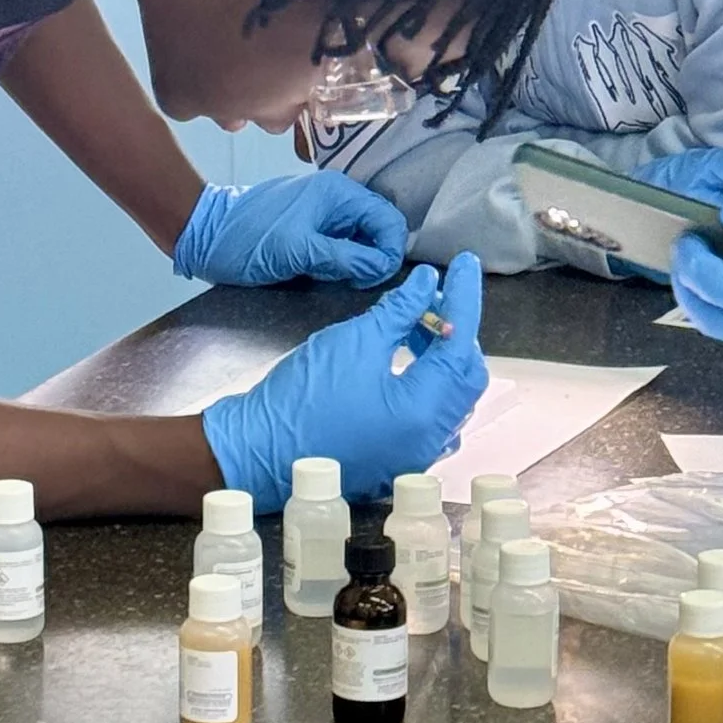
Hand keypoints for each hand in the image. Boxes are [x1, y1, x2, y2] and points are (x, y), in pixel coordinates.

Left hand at [173, 171, 407, 287]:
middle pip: (379, 229)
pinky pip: (343, 246)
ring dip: (359, 263)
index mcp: (338, 193)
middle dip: (376, 258)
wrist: (205, 236)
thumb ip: (345, 258)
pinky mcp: (314, 230)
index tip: (377, 278)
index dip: (391, 251)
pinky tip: (330, 276)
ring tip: (342, 281)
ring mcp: (325, 214)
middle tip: (360, 284)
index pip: (388, 219)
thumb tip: (383, 266)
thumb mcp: (298, 251)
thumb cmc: (247, 239)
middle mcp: (337, 198)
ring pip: (362, 240)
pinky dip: (343, 263)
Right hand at [200, 255, 486, 501]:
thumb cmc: (304, 394)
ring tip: (414, 320)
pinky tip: (406, 355)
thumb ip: (400, 309)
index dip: (465, 298)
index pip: (461, 345)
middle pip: (464, 375)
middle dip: (455, 329)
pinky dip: (427, 381)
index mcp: (424, 413)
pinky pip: (430, 416)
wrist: (256, 449)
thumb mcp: (355, 340)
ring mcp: (414, 456)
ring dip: (440, 355)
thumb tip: (429, 282)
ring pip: (449, 396)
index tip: (466, 262)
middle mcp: (430, 441)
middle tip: (435, 295)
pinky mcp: (396, 460)